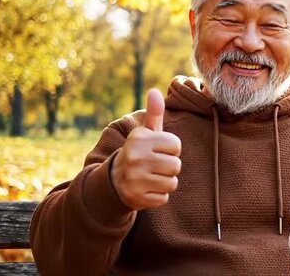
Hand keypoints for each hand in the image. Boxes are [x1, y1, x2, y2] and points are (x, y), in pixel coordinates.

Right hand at [111, 88, 181, 209]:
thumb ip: (154, 114)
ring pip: (172, 183)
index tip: (157, 151)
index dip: (170, 149)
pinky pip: (164, 198)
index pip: (176, 145)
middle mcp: (136, 157)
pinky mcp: (137, 198)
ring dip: (164, 182)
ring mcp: (135, 179)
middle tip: (154, 166)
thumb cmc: (138, 153)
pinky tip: (146, 189)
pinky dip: (158, 196)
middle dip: (168, 167)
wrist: (114, 181)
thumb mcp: (144, 134)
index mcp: (139, 139)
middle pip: (176, 165)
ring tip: (151, 177)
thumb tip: (155, 91)